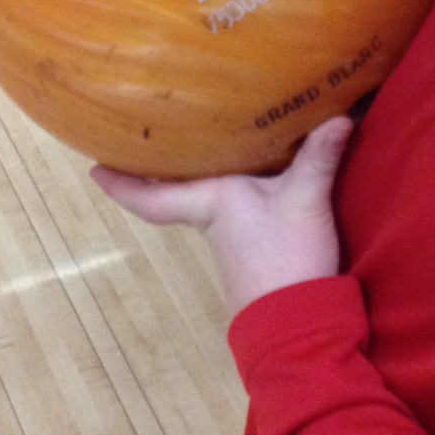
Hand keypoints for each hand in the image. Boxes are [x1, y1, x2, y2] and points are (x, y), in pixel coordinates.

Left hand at [92, 116, 354, 316]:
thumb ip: (319, 156)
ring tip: (193, 139)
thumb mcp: (305, 200)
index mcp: (211, 201)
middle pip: (174, 192)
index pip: (152, 196)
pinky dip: (226, 184)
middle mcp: (213, 216)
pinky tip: (245, 170)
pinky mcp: (253, 243)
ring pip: (202, 196)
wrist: (299, 320)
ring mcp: (230, 234)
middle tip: (144, 137)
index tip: (93, 169)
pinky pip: (228, 205)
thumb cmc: (285, 258)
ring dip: (193, 173)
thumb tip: (341, 115)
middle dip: (159, 168)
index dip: (122, 184)